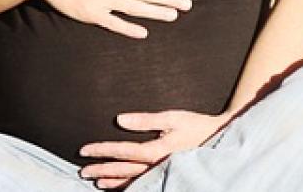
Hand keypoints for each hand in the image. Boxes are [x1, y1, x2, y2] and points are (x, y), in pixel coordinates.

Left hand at [78, 110, 233, 188]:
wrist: (220, 138)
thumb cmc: (196, 125)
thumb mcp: (172, 117)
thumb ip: (146, 120)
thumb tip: (120, 120)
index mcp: (155, 150)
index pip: (121, 151)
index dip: (101, 150)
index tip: (84, 150)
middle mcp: (156, 166)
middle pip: (122, 170)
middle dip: (100, 169)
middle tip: (82, 170)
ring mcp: (161, 173)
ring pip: (131, 181)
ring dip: (111, 181)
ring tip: (95, 181)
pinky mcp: (167, 176)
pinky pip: (143, 185)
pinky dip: (128, 187)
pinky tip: (119, 186)